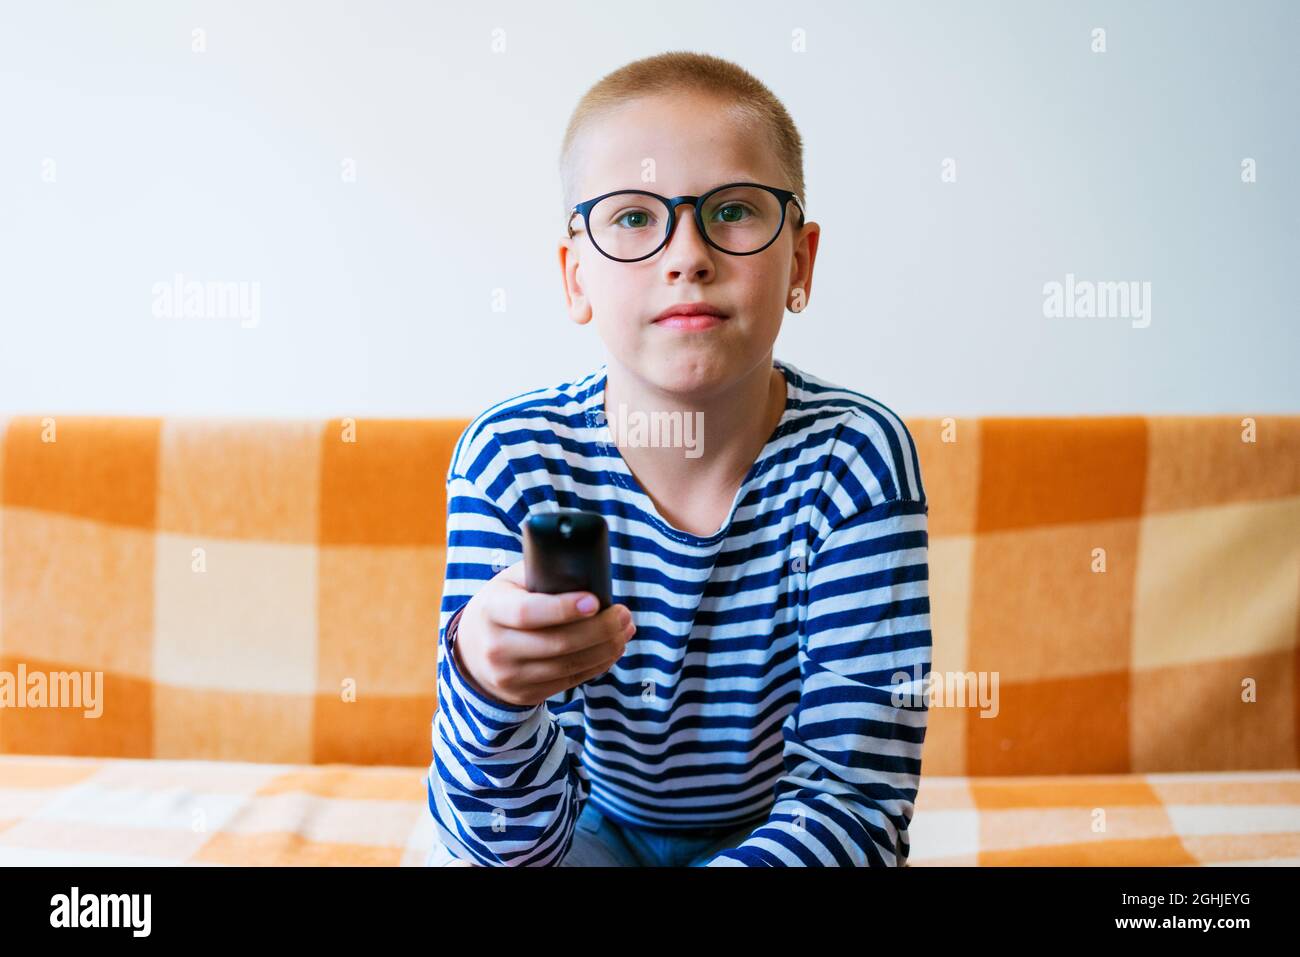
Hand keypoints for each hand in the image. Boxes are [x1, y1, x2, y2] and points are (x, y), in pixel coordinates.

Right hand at [453, 559, 634, 707]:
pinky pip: (571, 681)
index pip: (528, 612)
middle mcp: (497, 647)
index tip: (596, 600)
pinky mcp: (525, 694)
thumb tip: (589, 569)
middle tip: (623, 614)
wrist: (472, 651)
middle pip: (558, 643)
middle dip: (600, 629)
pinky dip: (598, 664)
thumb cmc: (503, 605)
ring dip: (606, 648)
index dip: (564, 608)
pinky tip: (613, 648)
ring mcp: (510, 676)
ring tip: (624, 629)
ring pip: (569, 665)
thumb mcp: (510, 583)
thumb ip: (542, 573)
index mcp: (491, 610)